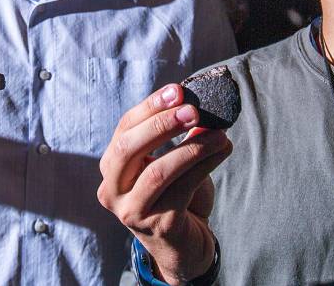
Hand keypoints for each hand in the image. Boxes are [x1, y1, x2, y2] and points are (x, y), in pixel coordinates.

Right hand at [97, 84, 231, 284]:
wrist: (183, 243)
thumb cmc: (175, 194)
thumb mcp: (168, 160)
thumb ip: (175, 135)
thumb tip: (199, 103)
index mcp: (111, 166)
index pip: (125, 128)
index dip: (150, 107)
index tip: (177, 90)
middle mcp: (112, 189)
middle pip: (128, 148)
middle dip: (161, 124)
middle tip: (193, 110)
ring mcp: (132, 210)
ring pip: (158, 171)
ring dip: (192, 147)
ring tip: (219, 133)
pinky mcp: (157, 225)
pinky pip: (182, 189)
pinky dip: (205, 165)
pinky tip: (222, 151)